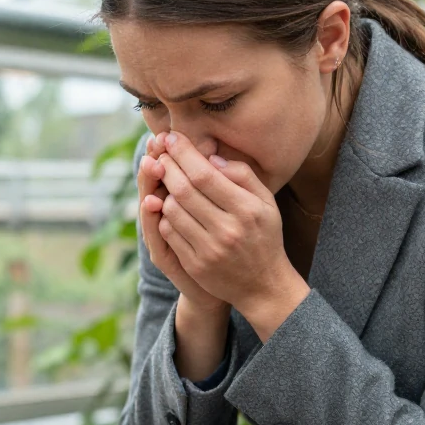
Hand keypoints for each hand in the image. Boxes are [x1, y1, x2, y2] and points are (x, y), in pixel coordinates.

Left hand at [153, 131, 299, 310]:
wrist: (264, 285)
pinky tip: (167, 207)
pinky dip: (163, 216)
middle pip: (184, 190)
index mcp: (246, 209)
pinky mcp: (195, 265)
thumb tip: (211, 158)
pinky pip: (169, 233)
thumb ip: (243, 176)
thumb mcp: (265, 203)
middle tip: (159, 153)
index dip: (183, 153)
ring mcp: (210, 249)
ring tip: (165, 179)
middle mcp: (228, 229)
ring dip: (163, 190)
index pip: (205, 174)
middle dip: (166, 166)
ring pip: (172, 210)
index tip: (171, 138)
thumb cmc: (264, 236)